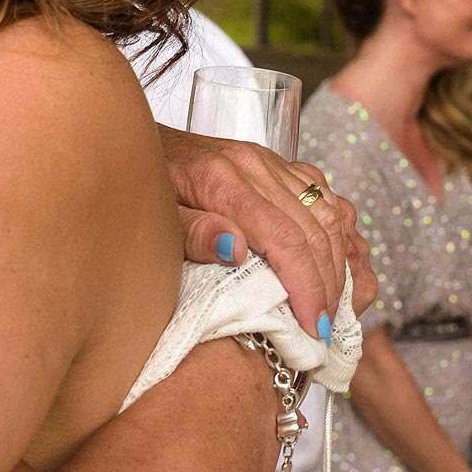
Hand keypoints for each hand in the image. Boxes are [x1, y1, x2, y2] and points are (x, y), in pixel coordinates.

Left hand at [157, 126, 377, 336]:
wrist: (134, 143)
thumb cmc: (140, 188)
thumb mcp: (154, 218)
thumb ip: (192, 232)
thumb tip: (236, 250)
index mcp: (221, 179)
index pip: (283, 237)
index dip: (306, 285)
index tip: (315, 325)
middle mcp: (253, 164)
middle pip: (312, 228)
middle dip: (326, 284)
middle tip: (326, 327)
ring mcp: (269, 160)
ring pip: (325, 211)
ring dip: (336, 261)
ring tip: (332, 304)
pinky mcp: (276, 162)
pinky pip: (322, 193)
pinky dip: (337, 229)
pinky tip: (336, 259)